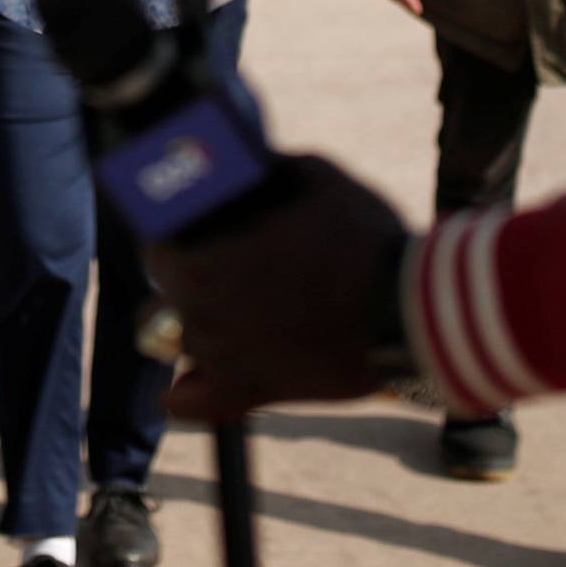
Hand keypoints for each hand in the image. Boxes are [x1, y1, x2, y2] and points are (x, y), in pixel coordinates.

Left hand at [155, 155, 411, 416]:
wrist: (409, 312)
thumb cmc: (363, 239)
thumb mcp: (317, 178)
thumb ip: (274, 170)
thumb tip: (256, 161)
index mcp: (206, 260)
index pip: (156, 248)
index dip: (171, 235)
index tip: (190, 229)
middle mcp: (201, 312)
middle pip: (161, 294)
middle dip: (179, 277)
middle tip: (211, 264)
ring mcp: (224, 358)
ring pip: (168, 342)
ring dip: (184, 324)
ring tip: (215, 310)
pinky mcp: (254, 393)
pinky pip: (189, 405)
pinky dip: (183, 393)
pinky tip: (191, 377)